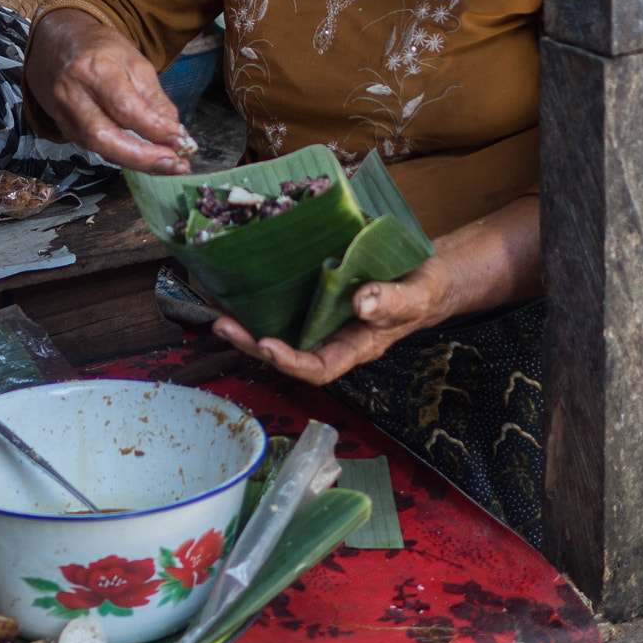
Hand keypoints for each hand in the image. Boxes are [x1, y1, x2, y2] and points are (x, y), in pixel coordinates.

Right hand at [25, 8, 191, 172]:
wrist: (61, 47)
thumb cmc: (103, 52)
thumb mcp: (136, 63)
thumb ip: (155, 99)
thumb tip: (176, 134)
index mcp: (94, 68)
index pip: (125, 106)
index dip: (155, 129)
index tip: (183, 142)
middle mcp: (73, 93)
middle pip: (104, 136)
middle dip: (142, 157)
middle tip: (175, 164)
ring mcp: (64, 114)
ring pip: (98, 148)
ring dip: (137, 162)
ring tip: (168, 165)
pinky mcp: (65, 129)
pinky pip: (96, 149)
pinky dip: (123, 157)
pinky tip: (145, 158)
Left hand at [214, 258, 457, 384]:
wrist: (425, 274)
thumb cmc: (424, 290)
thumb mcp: (416, 295)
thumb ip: (392, 301)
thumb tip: (361, 302)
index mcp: (357, 346)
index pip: (319, 367)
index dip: (291, 362)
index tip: (267, 345)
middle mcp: (332, 336)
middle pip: (288, 353)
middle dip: (253, 344)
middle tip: (223, 325)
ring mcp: (321, 317)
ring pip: (279, 329)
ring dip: (247, 324)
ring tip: (217, 309)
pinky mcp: (314, 295)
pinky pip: (283, 303)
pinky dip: (257, 298)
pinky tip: (235, 285)